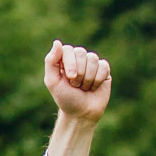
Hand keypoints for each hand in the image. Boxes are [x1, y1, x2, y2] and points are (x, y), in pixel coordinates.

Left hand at [42, 40, 112, 155]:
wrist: (82, 113)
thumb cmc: (65, 98)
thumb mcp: (53, 81)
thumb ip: (51, 61)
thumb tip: (57, 42)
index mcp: (64, 59)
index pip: (68, 49)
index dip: (70, 62)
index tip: (70, 77)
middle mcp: (78, 58)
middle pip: (81, 52)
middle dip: (79, 72)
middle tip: (76, 85)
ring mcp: (91, 63)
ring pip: (93, 59)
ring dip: (88, 78)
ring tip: (84, 87)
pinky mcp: (104, 70)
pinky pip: (104, 66)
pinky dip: (98, 79)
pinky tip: (94, 87)